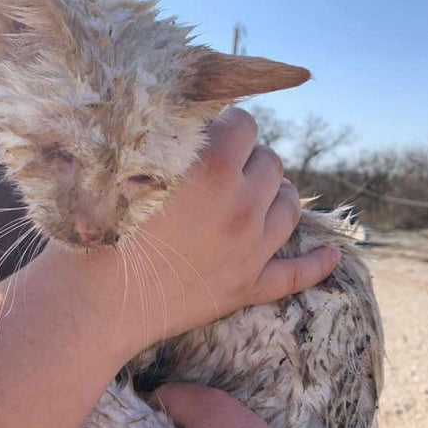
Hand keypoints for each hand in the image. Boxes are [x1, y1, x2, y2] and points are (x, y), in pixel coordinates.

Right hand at [62, 107, 338, 358]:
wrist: (94, 303)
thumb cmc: (98, 230)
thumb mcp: (127, 169)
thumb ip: (163, 143)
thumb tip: (185, 123)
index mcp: (214, 169)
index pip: (245, 125)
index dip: (227, 126)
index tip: (212, 134)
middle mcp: (243, 205)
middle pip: (272, 164)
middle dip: (250, 160)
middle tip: (224, 168)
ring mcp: (251, 250)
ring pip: (290, 208)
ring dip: (278, 195)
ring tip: (260, 195)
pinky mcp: (247, 288)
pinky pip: (296, 275)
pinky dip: (317, 265)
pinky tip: (334, 256)